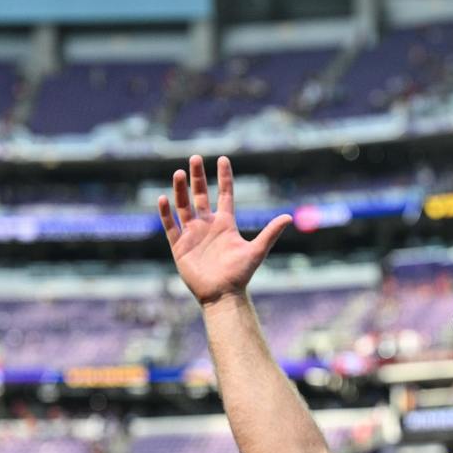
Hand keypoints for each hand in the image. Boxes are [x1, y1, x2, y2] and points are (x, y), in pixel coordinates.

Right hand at [159, 155, 292, 306]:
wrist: (223, 294)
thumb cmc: (240, 274)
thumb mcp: (257, 250)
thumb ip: (270, 232)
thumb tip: (289, 217)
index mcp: (226, 224)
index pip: (224, 194)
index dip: (224, 177)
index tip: (223, 159)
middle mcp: (208, 225)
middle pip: (201, 195)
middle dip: (197, 177)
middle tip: (195, 157)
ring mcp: (192, 234)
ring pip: (184, 206)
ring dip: (181, 190)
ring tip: (180, 172)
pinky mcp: (180, 246)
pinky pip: (171, 226)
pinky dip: (166, 213)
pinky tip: (163, 198)